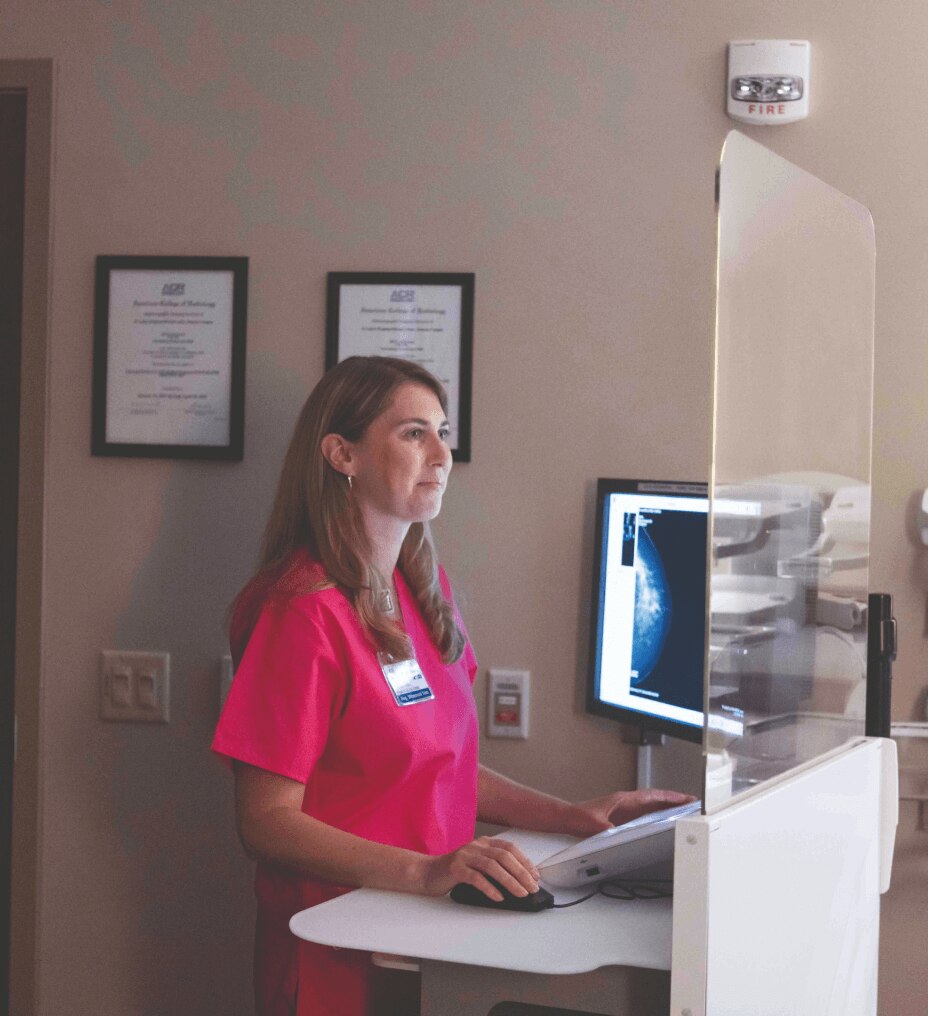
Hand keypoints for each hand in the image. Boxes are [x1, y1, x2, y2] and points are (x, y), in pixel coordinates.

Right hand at [419, 836, 539, 901]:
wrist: (427, 873)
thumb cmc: (454, 872)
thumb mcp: (476, 865)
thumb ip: (493, 868)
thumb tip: (519, 882)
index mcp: (483, 843)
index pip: (509, 848)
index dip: (524, 861)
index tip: (535, 876)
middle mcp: (475, 846)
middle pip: (504, 856)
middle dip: (521, 873)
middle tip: (532, 888)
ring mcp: (464, 856)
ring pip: (492, 866)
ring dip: (510, 881)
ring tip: (521, 894)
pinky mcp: (455, 868)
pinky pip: (475, 877)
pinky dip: (489, 888)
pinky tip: (499, 897)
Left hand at [565, 788, 695, 838]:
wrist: (569, 818)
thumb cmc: (580, 816)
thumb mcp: (595, 824)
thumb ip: (609, 828)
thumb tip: (621, 833)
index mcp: (624, 800)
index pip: (652, 796)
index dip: (670, 797)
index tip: (686, 798)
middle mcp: (628, 803)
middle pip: (656, 801)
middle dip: (675, 802)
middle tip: (694, 805)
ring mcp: (627, 811)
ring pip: (652, 808)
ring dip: (668, 809)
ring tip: (685, 814)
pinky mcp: (624, 819)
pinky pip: (646, 817)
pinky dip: (658, 818)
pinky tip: (665, 825)